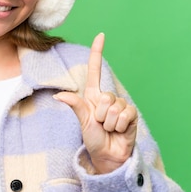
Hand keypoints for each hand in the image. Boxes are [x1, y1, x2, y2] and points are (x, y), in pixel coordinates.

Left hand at [54, 33, 137, 173]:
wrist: (108, 156)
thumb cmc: (94, 139)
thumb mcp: (83, 122)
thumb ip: (75, 106)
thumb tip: (59, 95)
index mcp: (94, 96)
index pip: (95, 70)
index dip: (97, 53)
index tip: (100, 35)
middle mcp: (108, 98)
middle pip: (105, 97)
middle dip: (101, 115)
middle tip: (101, 125)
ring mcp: (121, 106)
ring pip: (114, 108)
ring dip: (110, 123)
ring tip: (110, 129)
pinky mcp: (131, 115)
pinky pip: (125, 114)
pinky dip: (120, 126)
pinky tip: (120, 131)